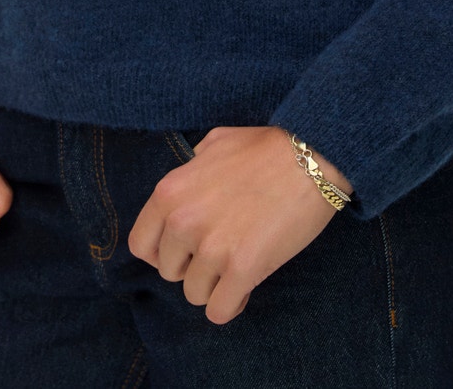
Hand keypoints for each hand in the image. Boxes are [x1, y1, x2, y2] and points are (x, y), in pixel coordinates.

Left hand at [127, 126, 352, 324]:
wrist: (311, 158)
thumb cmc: (266, 147)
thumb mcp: (215, 142)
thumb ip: (192, 166)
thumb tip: (186, 182)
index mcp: (169, 192)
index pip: (141, 245)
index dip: (162, 252)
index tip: (184, 250)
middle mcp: (183, 221)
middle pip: (170, 273)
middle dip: (193, 267)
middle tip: (220, 251)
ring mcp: (212, 247)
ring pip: (195, 295)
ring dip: (215, 285)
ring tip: (237, 265)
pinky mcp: (242, 269)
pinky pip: (220, 311)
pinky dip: (232, 304)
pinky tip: (246, 287)